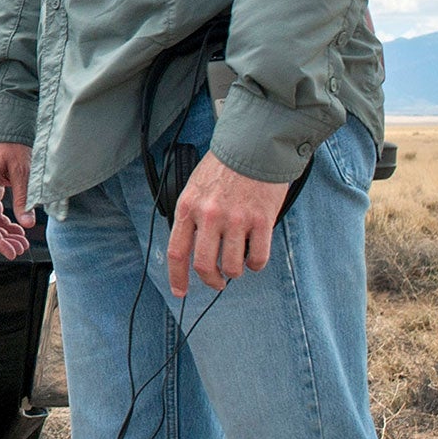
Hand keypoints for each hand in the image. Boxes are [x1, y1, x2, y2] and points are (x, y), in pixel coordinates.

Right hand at [0, 142, 34, 259]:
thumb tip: (27, 222)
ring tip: (21, 243)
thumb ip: (24, 198)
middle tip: (19, 249)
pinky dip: (3, 224)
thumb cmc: (9, 144)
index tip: (10, 252)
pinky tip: (17, 230)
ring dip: (2, 235)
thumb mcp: (22, 171)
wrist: (4, 129)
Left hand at [166, 151, 292, 297]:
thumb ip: (192, 215)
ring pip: (232, 266)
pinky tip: (254, 258)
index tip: (180, 291)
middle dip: (211, 281)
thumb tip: (193, 247)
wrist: (252, 147)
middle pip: (204, 265)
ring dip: (235, 273)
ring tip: (237, 266)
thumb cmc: (223, 167)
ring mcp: (236, 220)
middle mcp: (209, 216)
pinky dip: (256, 264)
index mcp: (188, 207)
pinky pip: (257, 258)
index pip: (177, 251)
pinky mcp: (261, 221)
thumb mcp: (195, 187)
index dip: (177, 277)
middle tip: (217, 283)